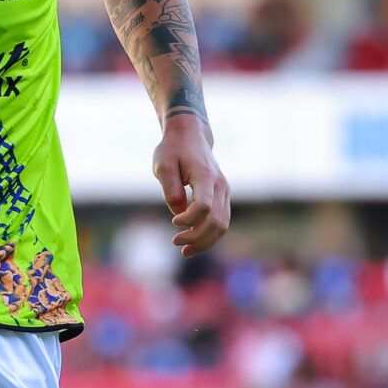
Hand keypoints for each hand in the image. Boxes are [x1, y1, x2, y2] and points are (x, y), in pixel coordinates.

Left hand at [152, 116, 229, 255]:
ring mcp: (224, 191)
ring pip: (222, 225)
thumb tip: (178, 213)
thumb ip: (170, 189)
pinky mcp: (222, 197)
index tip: (173, 222)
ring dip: (205, 242)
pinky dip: (209, 236)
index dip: (189, 220)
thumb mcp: (163, 165)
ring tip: (185, 251)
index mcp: (205, 176)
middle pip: (216, 221)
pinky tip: (193, 244)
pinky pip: (221, 221)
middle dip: (196, 237)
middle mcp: (220, 185)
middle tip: (175, 242)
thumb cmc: (173, 150)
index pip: (204, 207)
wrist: (190, 136)